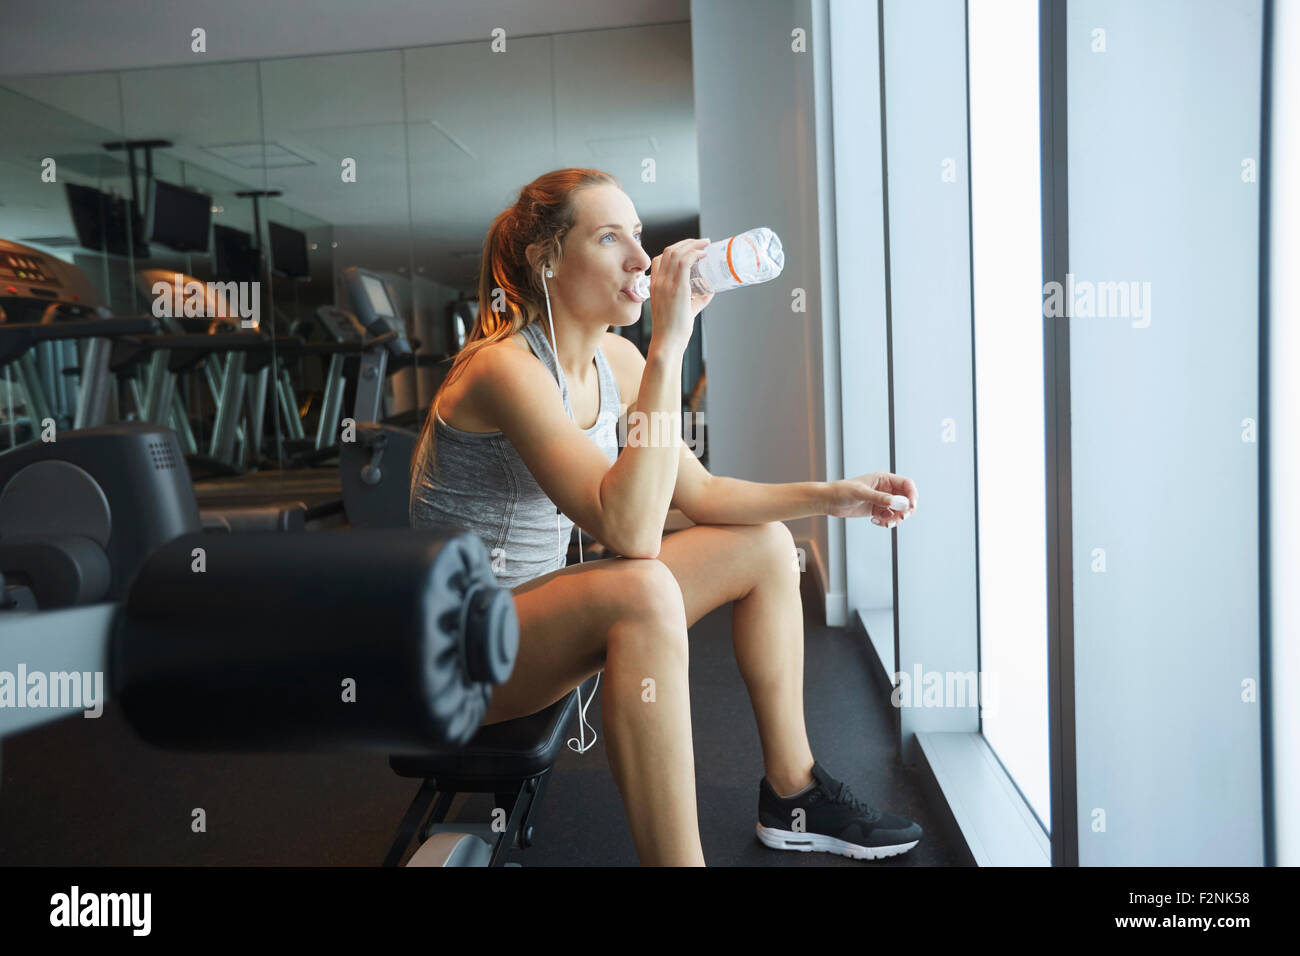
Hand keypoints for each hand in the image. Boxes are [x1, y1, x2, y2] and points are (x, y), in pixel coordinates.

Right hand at [648, 237, 713, 354]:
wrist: (667, 343)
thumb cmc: (674, 331)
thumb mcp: (685, 309)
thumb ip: (697, 299)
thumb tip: (711, 291)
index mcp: (655, 286)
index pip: (660, 259)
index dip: (675, 249)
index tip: (689, 248)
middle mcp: (658, 282)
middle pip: (669, 251)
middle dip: (687, 243)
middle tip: (702, 242)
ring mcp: (666, 284)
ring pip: (677, 253)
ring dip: (693, 245)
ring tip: (705, 244)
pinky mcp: (677, 288)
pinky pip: (684, 262)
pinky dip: (695, 254)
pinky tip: (703, 254)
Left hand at [826, 472, 918, 528]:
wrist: (828, 501)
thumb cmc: (842, 491)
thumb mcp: (860, 493)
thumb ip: (878, 497)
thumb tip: (895, 502)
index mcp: (884, 479)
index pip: (906, 484)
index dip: (912, 494)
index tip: (911, 506)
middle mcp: (885, 489)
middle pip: (906, 499)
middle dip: (905, 510)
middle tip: (900, 518)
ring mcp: (882, 500)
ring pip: (899, 511)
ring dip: (896, 519)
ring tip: (884, 522)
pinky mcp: (877, 510)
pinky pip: (890, 517)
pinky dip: (887, 522)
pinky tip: (875, 522)